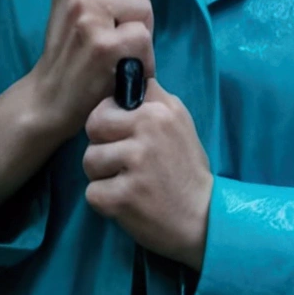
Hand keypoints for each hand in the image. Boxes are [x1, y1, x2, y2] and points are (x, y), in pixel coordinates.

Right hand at [28, 0, 154, 141]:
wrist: (50, 99)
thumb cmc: (76, 51)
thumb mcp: (81, 2)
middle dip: (136, 9)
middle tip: (112, 36)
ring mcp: (88, 13)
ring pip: (144, 9)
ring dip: (139, 37)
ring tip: (115, 54)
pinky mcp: (104, 43)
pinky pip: (144, 39)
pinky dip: (141, 61)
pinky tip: (120, 71)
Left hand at [83, 78, 213, 269]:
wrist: (203, 219)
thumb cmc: (186, 170)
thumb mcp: (179, 124)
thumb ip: (152, 102)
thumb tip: (124, 75)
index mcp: (160, 109)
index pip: (110, 100)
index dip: (112, 117)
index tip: (126, 134)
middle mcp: (148, 130)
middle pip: (93, 126)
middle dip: (102, 145)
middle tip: (123, 163)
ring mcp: (135, 163)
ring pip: (89, 160)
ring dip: (102, 176)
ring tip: (129, 184)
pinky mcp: (122, 195)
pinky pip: (92, 192)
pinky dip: (105, 202)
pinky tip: (128, 203)